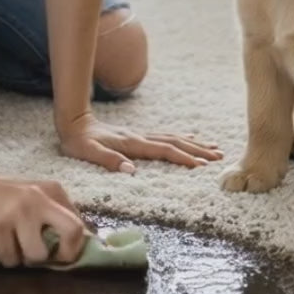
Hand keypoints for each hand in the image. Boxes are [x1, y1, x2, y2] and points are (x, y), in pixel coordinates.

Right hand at [0, 169, 87, 267]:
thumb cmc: (3, 196)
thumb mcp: (33, 197)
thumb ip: (54, 215)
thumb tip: (80, 244)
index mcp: (52, 191)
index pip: (79, 224)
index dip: (75, 247)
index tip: (64, 256)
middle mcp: (39, 198)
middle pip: (72, 231)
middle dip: (65, 254)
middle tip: (51, 260)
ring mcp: (19, 211)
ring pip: (37, 255)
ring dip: (25, 259)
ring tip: (15, 246)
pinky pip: (10, 259)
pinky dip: (5, 258)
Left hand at [57, 112, 223, 173]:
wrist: (74, 123)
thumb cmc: (80, 142)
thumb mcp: (89, 153)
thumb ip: (110, 160)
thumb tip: (131, 171)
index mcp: (133, 143)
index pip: (163, 150)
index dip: (182, 158)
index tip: (201, 165)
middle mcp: (140, 137)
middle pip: (175, 142)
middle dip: (198, 149)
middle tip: (219, 156)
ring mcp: (140, 134)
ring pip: (173, 137)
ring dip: (194, 143)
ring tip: (214, 147)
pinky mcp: (138, 135)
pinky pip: (166, 135)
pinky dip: (182, 137)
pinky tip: (191, 136)